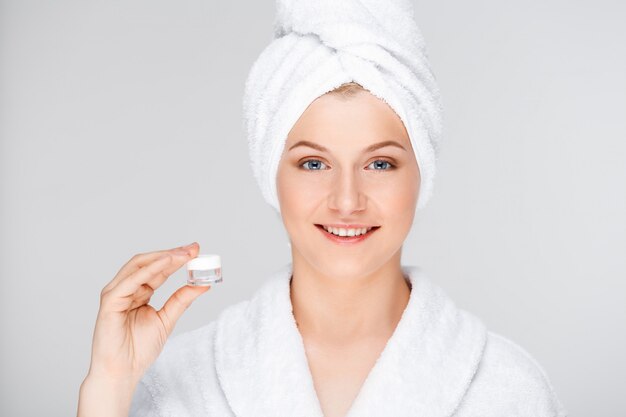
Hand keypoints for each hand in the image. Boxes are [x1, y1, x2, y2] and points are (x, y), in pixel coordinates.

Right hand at [85, 242, 209, 383]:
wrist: (123, 372)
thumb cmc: (138, 349)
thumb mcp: (167, 319)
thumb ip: (182, 300)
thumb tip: (202, 284)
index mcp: (139, 291)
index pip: (158, 269)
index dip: (177, 258)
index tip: (196, 251)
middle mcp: (126, 288)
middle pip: (149, 263)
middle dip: (172, 254)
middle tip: (193, 249)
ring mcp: (116, 293)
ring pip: (139, 266)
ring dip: (162, 257)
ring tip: (183, 254)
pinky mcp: (110, 301)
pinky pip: (131, 280)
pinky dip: (149, 269)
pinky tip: (166, 263)